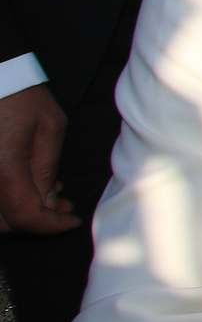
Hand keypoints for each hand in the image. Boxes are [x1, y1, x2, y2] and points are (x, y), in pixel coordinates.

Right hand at [0, 83, 73, 234]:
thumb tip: (49, 204)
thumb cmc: (20, 96)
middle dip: (37, 221)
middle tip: (63, 208)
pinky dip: (5, 202)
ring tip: (48, 194)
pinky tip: (26, 185)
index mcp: (3, 170)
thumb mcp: (49, 128)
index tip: (73, 219)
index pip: (25, 217)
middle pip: (5, 223)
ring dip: (19, 214)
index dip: (51, 225)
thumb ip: (47, 170)